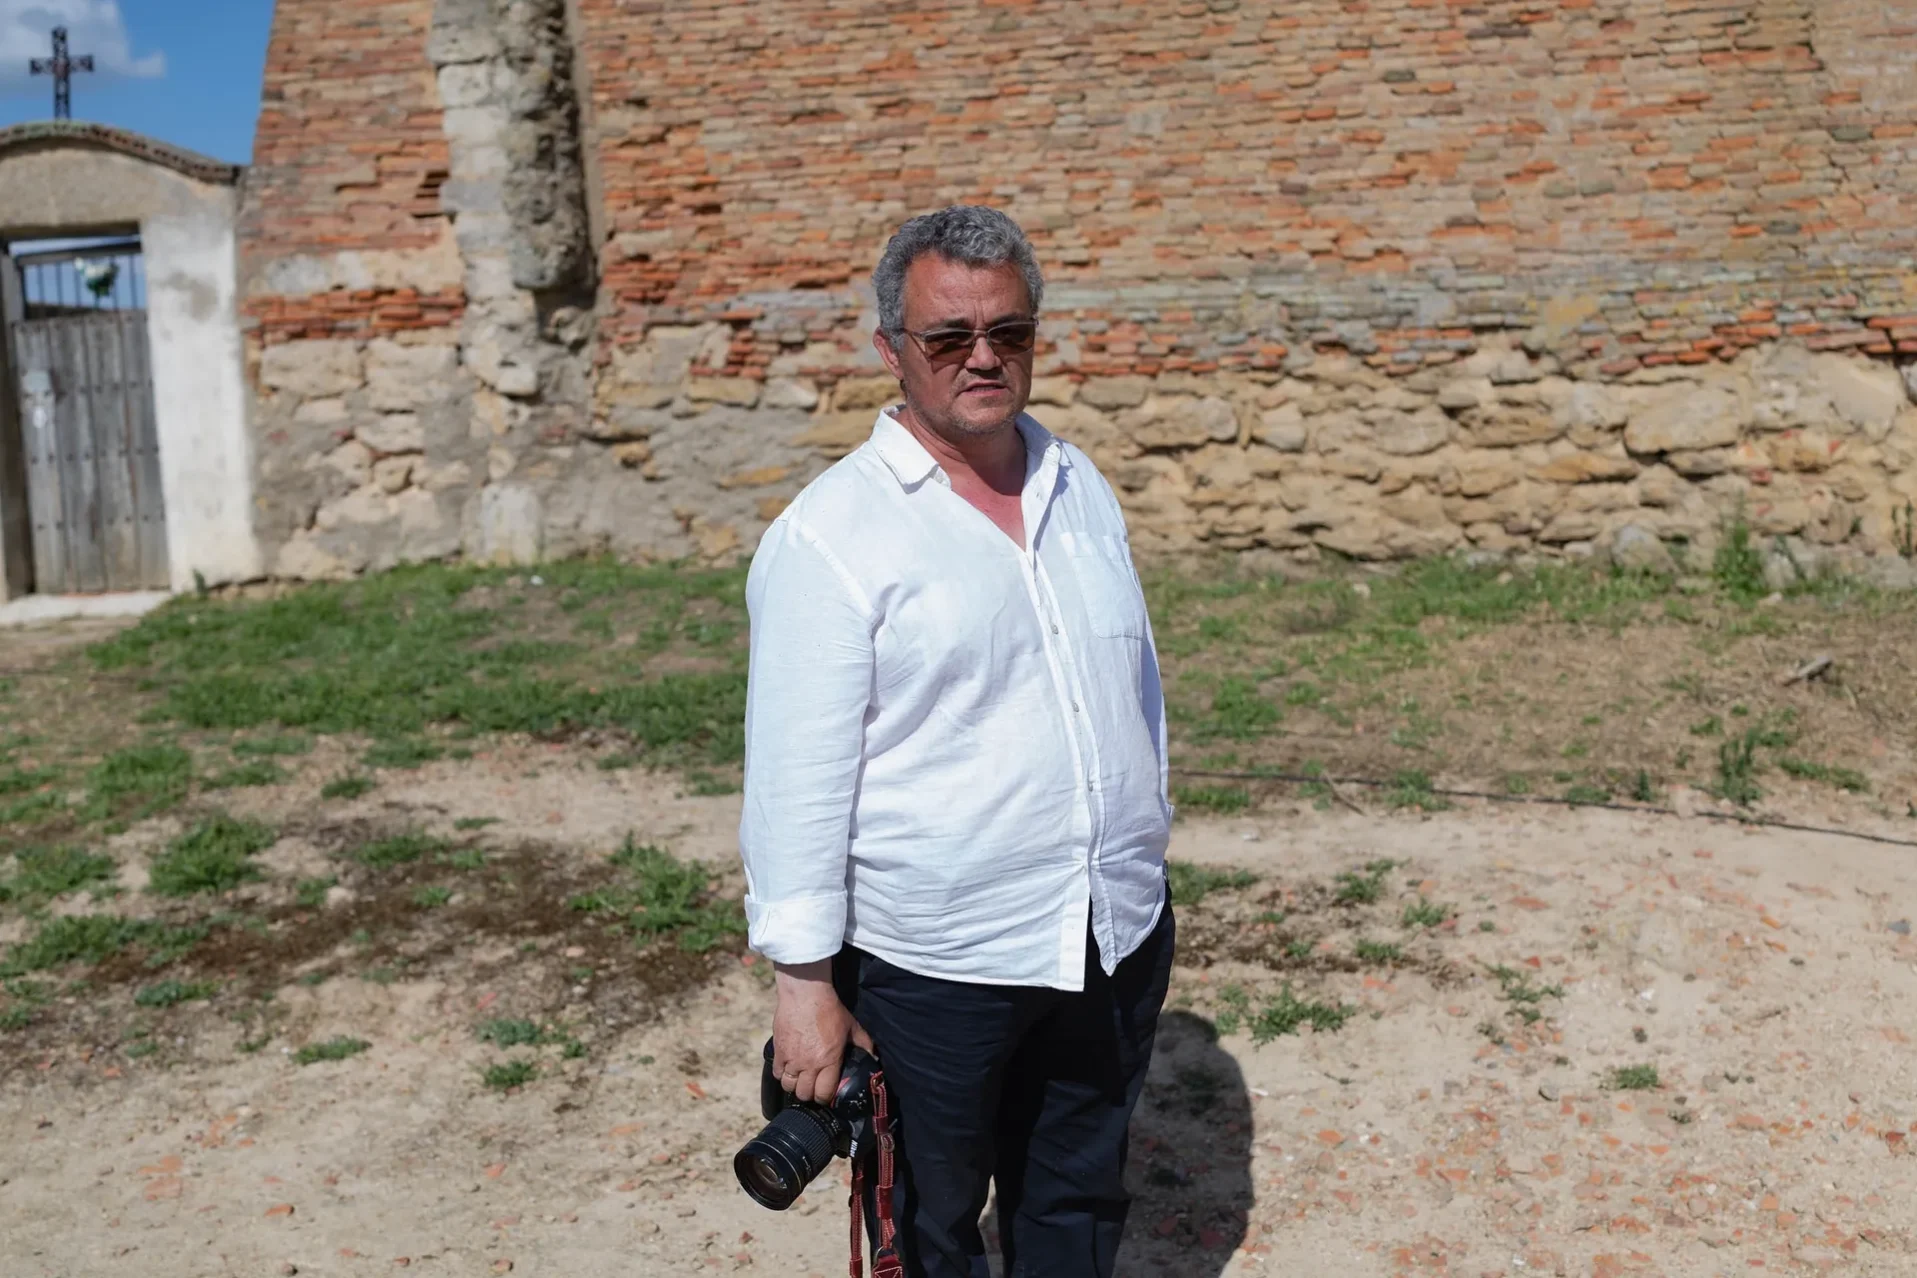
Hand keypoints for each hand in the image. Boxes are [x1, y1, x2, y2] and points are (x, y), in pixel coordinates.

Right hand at [771, 959, 874, 1104]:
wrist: (806, 994)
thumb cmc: (829, 1009)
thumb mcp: (852, 1026)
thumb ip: (864, 1044)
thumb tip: (874, 1057)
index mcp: (828, 1061)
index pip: (823, 1093)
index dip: (825, 1097)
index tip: (826, 1093)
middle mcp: (809, 1064)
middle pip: (804, 1094)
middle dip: (809, 1094)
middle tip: (813, 1087)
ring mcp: (791, 1059)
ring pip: (788, 1086)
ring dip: (795, 1085)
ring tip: (800, 1079)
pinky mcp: (779, 1051)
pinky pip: (777, 1073)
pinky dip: (782, 1073)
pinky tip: (789, 1067)